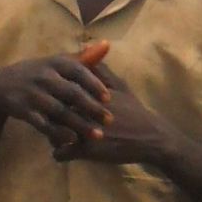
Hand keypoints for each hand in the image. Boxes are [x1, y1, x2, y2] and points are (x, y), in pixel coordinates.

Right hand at [0, 40, 110, 145]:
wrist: (1, 85)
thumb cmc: (38, 72)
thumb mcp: (56, 62)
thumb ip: (83, 57)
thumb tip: (107, 44)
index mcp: (54, 62)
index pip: (78, 71)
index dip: (94, 84)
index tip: (108, 98)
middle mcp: (43, 76)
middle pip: (72, 93)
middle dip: (92, 107)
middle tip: (110, 120)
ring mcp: (33, 94)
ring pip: (60, 111)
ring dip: (80, 124)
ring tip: (98, 134)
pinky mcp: (24, 110)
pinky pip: (43, 123)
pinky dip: (58, 132)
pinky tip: (73, 140)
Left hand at [53, 63, 177, 165]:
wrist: (151, 138)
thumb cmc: (134, 112)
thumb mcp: (120, 87)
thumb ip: (100, 70)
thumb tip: (86, 47)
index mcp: (87, 93)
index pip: (58, 93)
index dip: (55, 100)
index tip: (57, 105)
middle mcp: (83, 109)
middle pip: (52, 112)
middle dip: (51, 119)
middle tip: (57, 124)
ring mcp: (83, 130)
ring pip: (51, 133)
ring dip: (53, 137)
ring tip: (60, 138)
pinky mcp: (87, 150)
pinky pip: (60, 153)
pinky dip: (60, 154)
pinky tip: (66, 152)